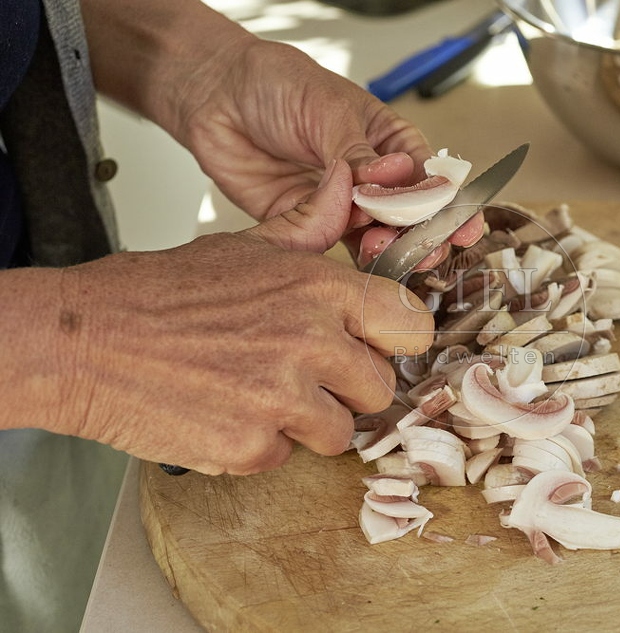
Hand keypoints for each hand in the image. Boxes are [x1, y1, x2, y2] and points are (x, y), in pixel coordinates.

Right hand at [55, 173, 433, 475]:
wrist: (85, 340)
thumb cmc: (161, 293)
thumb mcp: (246, 245)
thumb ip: (309, 226)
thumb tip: (345, 187)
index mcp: (319, 287)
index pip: (410, 325)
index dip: (394, 341)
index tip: (375, 347)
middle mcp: (311, 341)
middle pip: (380, 387)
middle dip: (346, 388)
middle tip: (302, 376)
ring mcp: (282, 397)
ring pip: (340, 431)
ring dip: (306, 423)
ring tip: (257, 393)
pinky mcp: (250, 445)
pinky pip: (285, 458)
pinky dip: (259, 445)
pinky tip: (225, 412)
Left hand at [81, 0, 482, 265]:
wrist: (214, 97)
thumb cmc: (275, 84)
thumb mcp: (327, 109)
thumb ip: (361, 154)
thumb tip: (397, 178)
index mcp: (391, 143)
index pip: (432, 179)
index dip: (449, 206)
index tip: (462, 227)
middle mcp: (373, 179)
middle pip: (411, 219)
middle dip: (420, 236)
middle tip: (421, 247)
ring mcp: (343, 205)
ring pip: (377, 239)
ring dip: (384, 249)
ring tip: (378, 245)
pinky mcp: (310, 225)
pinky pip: (334, 247)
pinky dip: (343, 254)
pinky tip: (349, 247)